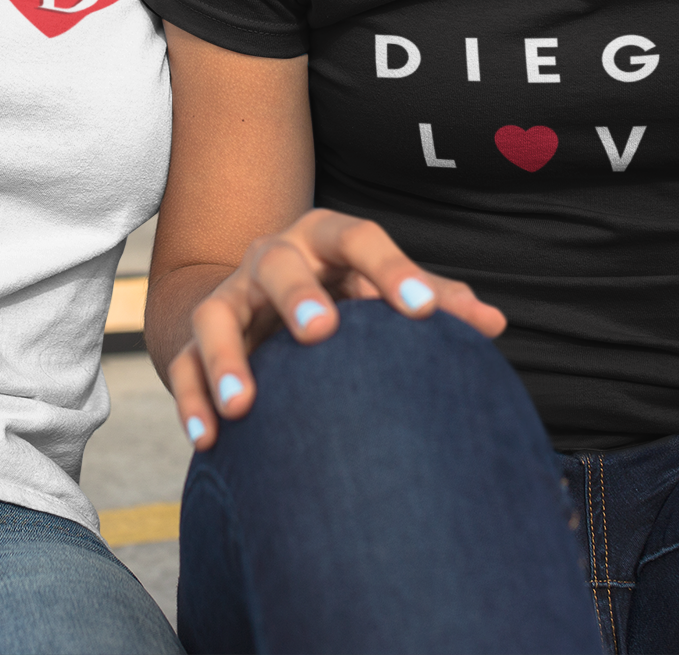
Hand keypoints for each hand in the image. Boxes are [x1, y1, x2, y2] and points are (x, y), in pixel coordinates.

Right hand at [167, 208, 505, 449]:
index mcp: (324, 240)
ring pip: (216, 315)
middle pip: (278, 263)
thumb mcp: (382, 289)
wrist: (263, 304)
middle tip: (323, 333)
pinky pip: (184, 366)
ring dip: (227, 358)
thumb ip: (433, 300)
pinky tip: (210, 439)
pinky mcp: (194, 342)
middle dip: (298, 295)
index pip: (359, 240)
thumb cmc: (345, 296)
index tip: (425, 312)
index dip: (393, 270)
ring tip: (245, 405)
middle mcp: (271, 259)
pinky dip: (193, 400)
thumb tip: (494, 323)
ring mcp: (230, 299)